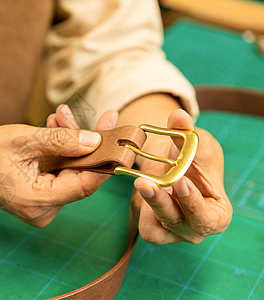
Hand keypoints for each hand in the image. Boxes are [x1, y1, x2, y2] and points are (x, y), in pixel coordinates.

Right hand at [0, 121, 115, 226]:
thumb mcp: (23, 139)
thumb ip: (61, 140)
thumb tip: (96, 140)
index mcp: (38, 202)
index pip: (85, 184)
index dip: (106, 159)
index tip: (119, 135)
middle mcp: (43, 210)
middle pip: (80, 175)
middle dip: (87, 143)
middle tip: (99, 115)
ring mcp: (41, 205)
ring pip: (70, 171)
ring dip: (70, 142)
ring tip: (61, 115)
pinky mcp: (39, 197)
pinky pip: (58, 172)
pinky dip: (60, 151)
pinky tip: (55, 127)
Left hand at [132, 109, 231, 243]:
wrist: (174, 164)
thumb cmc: (196, 159)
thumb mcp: (197, 144)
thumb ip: (189, 133)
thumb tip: (178, 117)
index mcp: (217, 215)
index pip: (207, 218)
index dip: (192, 203)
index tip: (180, 182)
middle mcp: (195, 229)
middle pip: (177, 223)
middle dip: (160, 203)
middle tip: (145, 182)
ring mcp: (173, 232)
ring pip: (155, 228)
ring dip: (146, 203)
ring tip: (140, 180)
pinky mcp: (154, 229)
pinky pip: (144, 224)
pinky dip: (139, 206)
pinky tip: (138, 184)